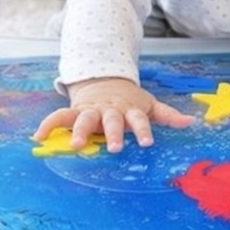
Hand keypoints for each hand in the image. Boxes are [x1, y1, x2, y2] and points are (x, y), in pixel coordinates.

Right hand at [33, 77, 193, 153]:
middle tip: (114, 148)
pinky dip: (49, 124)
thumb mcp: (149, 104)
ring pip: (84, 119)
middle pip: (112, 120)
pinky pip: (59, 116)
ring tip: (75, 146)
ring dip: (80, 131)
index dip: (144, 130)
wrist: (105, 81)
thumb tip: (191, 122)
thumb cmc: (129, 101)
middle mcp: (110, 110)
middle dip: (112, 134)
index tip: (148, 143)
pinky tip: (38, 137)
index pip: (139, 119)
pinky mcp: (75, 111)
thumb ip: (168, 115)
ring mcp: (91, 109)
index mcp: (130, 109)